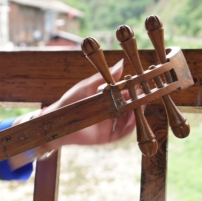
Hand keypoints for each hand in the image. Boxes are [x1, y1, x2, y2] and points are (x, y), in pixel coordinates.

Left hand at [9, 60, 134, 165]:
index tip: (139, 83)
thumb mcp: (86, 87)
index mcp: (107, 101)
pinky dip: (129, 128)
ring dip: (136, 114)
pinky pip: (121, 133)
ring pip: (128, 121)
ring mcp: (108, 126)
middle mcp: (110, 113)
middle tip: (144, 95)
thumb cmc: (70, 102)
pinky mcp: (106, 137)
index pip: (124, 95)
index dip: (133, 90)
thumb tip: (121, 63)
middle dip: (138, 102)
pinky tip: (132, 120)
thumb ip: (102, 77)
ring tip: (140, 106)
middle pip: (129, 108)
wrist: (56, 122)